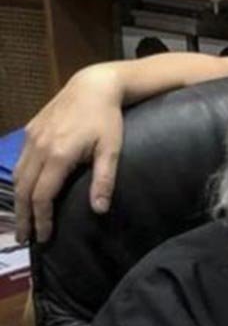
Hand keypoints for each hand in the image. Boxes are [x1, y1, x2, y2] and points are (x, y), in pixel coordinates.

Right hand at [15, 64, 125, 242]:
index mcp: (59, 155)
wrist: (93, 86)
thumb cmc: (107, 119)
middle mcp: (39, 147)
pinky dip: (18, 181)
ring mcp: (32, 138)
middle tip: (24, 239)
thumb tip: (99, 210)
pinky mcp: (30, 130)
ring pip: (17, 176)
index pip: (42, 195)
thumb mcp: (112, 149)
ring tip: (21, 221)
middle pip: (24, 190)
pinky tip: (23, 192)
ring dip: (18, 201)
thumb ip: (104, 180)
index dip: (41, 219)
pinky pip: (19, 161)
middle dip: (23, 217)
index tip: (43, 237)